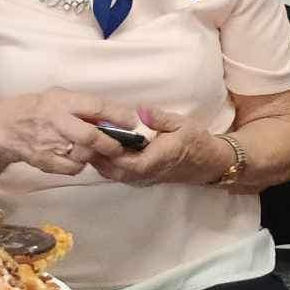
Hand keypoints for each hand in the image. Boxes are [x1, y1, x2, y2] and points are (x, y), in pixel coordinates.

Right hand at [0, 88, 139, 176]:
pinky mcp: (46, 161)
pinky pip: (73, 168)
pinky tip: (76, 157)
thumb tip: (110, 114)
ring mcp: (51, 144)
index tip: (132, 121)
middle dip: (110, 144)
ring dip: (95, 155)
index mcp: (62, 102)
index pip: (96, 106)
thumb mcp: (58, 96)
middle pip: (90, 137)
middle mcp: (57, 122)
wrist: (4, 128)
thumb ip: (81, 105)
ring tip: (97, 150)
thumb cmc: (37, 108)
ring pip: (84, 155)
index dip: (117, 115)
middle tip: (121, 147)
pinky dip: (79, 164)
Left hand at [93, 106, 226, 187]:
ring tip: (85, 139)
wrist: (207, 163)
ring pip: (111, 174)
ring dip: (97, 159)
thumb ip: (160, 118)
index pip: (124, 161)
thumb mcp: (183, 124)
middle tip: (81, 135)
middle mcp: (145, 173)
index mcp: (155, 160)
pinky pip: (116, 174)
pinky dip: (104, 163)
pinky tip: (97, 147)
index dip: (106, 149)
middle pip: (111, 170)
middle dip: (95, 154)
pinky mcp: (139, 178)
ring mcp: (141, 178)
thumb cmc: (196, 141)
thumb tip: (141, 111)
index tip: (93, 132)